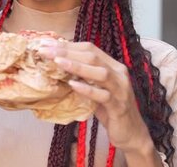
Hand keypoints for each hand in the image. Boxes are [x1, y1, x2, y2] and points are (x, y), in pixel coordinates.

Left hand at [38, 40, 155, 156]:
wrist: (132, 133)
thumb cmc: (110, 110)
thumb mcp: (96, 88)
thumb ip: (83, 76)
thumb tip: (58, 64)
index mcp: (113, 66)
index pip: (90, 49)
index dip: (67, 45)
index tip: (46, 43)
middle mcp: (119, 74)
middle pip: (93, 57)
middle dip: (67, 52)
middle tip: (45, 50)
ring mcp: (121, 90)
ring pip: (100, 73)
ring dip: (77, 66)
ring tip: (57, 62)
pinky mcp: (119, 107)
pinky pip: (103, 95)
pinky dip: (88, 89)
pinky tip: (73, 84)